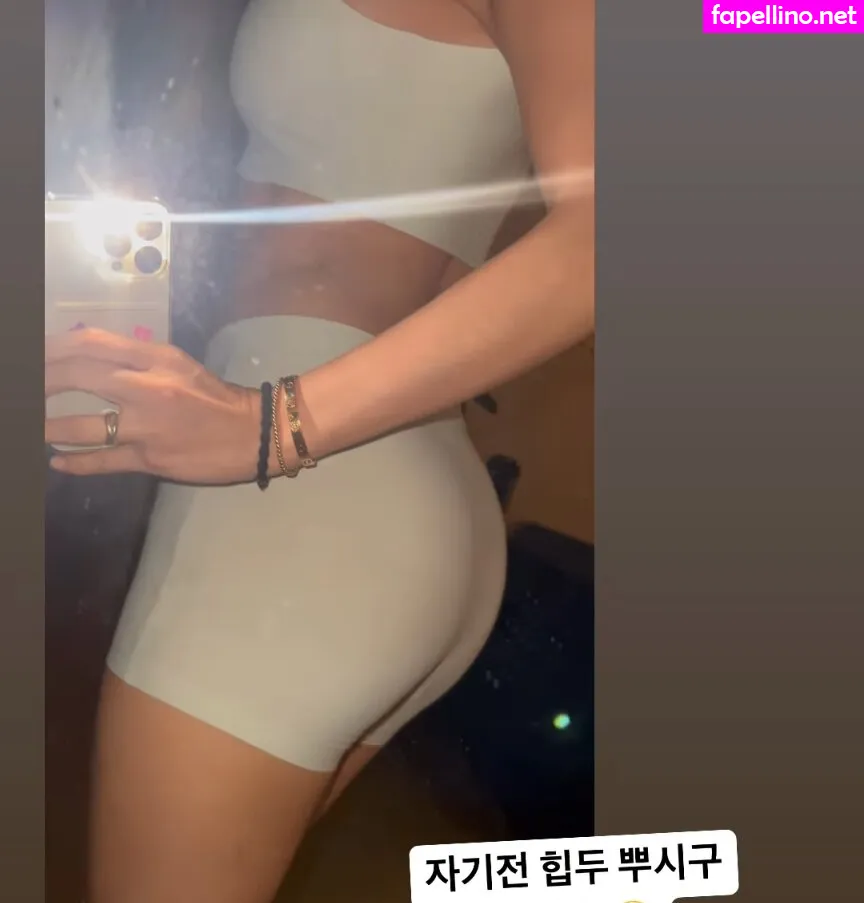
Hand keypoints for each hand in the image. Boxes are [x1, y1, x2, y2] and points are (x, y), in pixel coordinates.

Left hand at [45, 328, 263, 482]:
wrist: (256, 433)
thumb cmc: (217, 398)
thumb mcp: (178, 367)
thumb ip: (137, 362)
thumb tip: (88, 362)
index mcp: (156, 359)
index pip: (90, 343)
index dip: (53, 347)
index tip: (34, 355)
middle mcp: (148, 387)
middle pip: (78, 375)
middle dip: (41, 381)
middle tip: (24, 391)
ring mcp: (148, 425)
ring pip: (83, 425)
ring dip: (49, 427)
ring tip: (32, 430)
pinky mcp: (151, 458)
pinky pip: (103, 460)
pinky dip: (75, 462)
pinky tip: (58, 462)